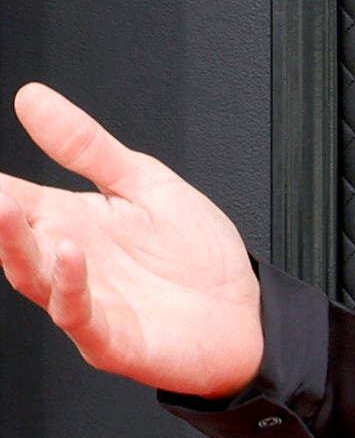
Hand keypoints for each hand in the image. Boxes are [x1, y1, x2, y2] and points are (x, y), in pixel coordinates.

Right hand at [1, 83, 267, 395]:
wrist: (248, 313)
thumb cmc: (197, 259)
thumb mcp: (146, 184)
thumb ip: (87, 147)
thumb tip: (31, 98)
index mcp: (71, 222)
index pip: (12, 197)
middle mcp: (70, 263)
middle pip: (12, 238)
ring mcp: (88, 303)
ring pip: (34, 277)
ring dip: (15, 246)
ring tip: (5, 210)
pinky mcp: (114, 339)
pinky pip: (80, 316)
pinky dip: (70, 288)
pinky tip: (72, 255)